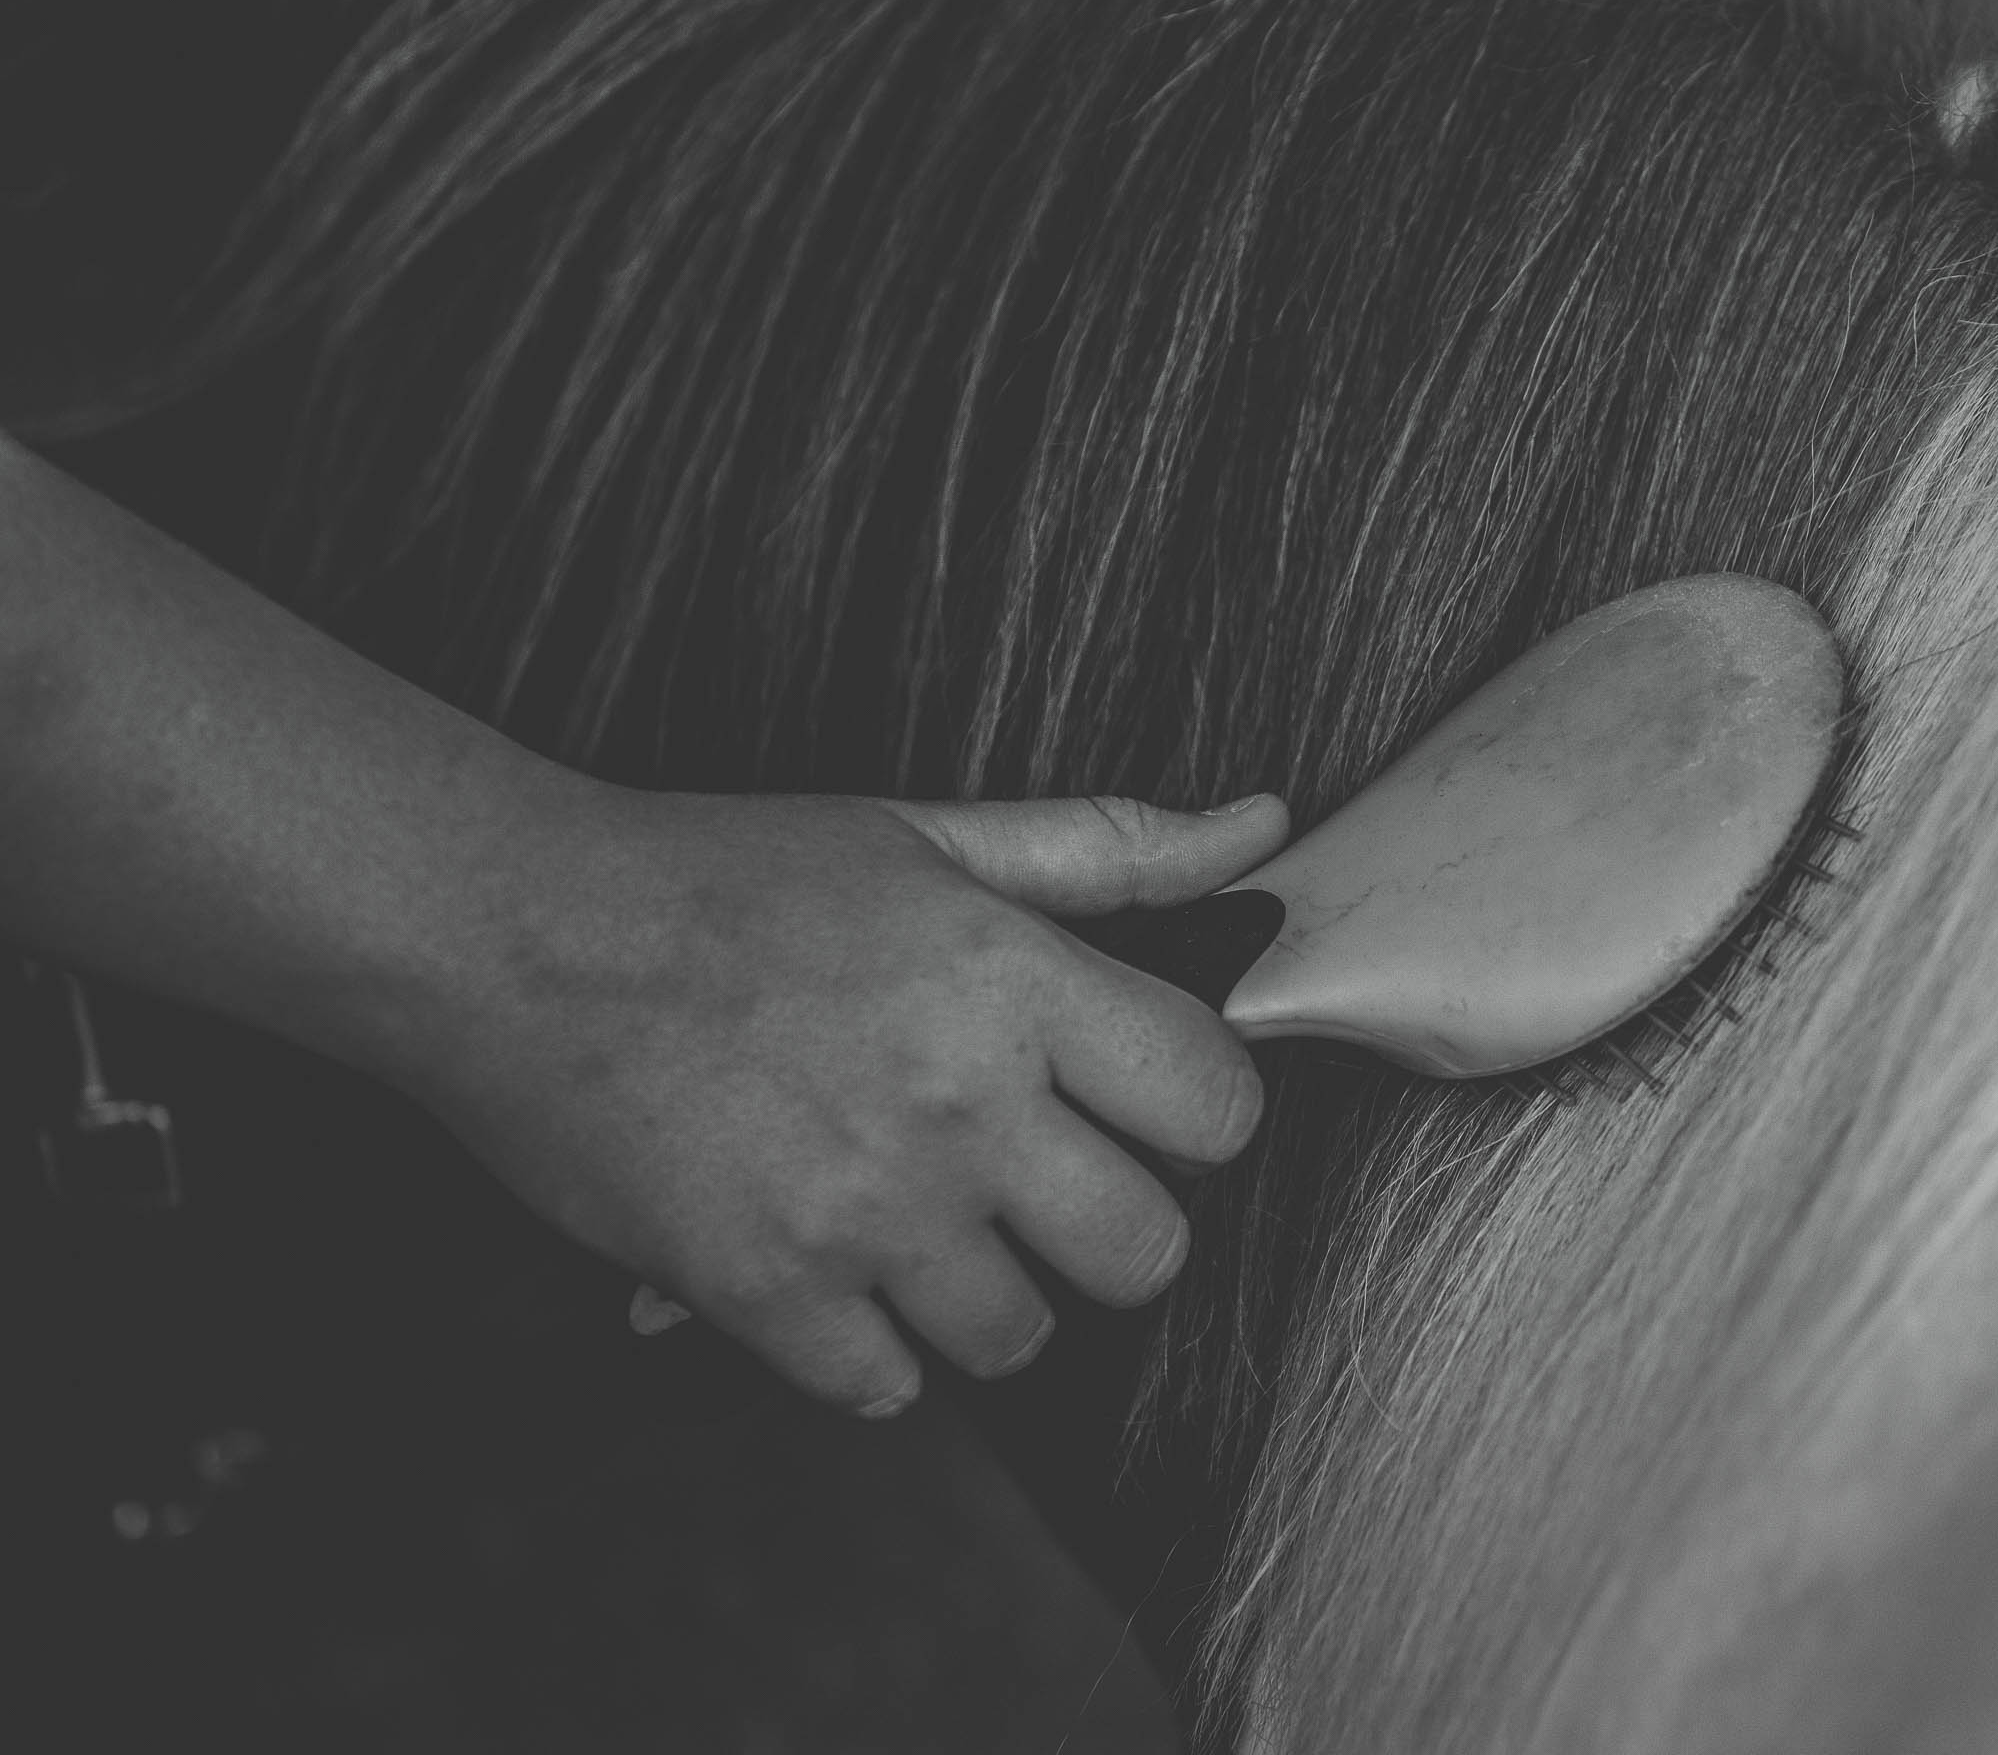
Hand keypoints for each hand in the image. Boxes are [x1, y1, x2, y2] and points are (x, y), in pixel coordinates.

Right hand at [403, 786, 1289, 1415]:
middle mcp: (956, 1107)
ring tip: (919, 1222)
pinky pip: (887, 1391)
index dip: (1197, 1113)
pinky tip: (836, 1271)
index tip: (1142, 1105)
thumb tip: (1262, 828)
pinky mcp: (761, 1293)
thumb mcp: (926, 835)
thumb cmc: (725, 878)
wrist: (514, 936)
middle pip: (1145, 1253)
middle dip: (1110, 1228)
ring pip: (1020, 1337)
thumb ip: (1106, 850)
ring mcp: (861, 1212)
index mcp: (1011, 984)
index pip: (1217, 1106)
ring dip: (986, 1295)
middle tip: (1039, 1185)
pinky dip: (868, 1351)